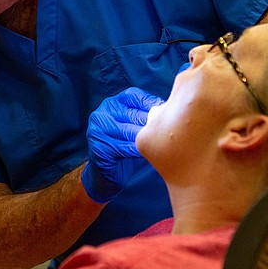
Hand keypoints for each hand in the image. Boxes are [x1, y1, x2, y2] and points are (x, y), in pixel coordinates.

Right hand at [81, 87, 164, 202]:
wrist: (106, 172)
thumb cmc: (124, 144)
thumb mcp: (132, 124)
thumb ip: (143, 114)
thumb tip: (166, 108)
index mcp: (111, 104)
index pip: (132, 96)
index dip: (150, 102)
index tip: (165, 110)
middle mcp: (101, 114)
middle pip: (132, 114)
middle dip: (151, 122)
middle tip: (169, 128)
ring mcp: (97, 131)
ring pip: (129, 131)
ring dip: (147, 137)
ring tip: (162, 141)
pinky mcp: (99, 148)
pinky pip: (124, 148)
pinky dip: (139, 150)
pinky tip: (150, 152)